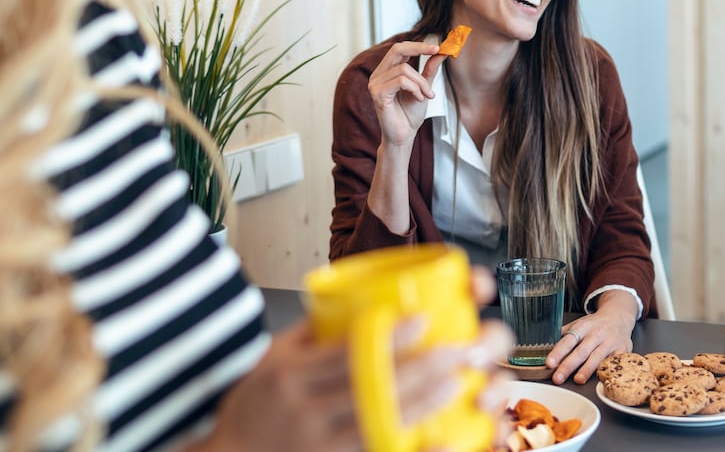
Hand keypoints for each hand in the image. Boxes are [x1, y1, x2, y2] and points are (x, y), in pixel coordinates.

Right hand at [194, 268, 512, 451]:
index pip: (344, 353)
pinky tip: (446, 440)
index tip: (424, 319)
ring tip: (461, 380)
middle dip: (423, 368)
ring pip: (380, 422)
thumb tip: (366, 295)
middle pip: (372, 387)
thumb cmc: (256, 403)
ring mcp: (318, 445)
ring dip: (426, 402)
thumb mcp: (274, 358)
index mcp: (288, 377)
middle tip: (462, 348)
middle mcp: (302, 413)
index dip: (387, 337)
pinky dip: (417, 451)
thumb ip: (316, 330)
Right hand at [367, 41, 446, 147]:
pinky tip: (419, 99)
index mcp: (386, 71)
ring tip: (427, 95)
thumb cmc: (410, 114)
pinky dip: (415, 89)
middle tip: (436, 52)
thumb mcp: (424, 87)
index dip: (418, 45)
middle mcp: (378, 75)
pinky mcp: (377, 93)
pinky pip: (401, 81)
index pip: (399, 48)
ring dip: (421, 82)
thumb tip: (440, 52)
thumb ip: (429, 69)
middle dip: (419, 49)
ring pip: (404, 69)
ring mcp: (375, 84)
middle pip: (397, 49)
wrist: (404, 135)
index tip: (437, 46)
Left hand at [544, 290, 638, 384]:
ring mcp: (609, 342)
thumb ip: (563, 335)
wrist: (619, 316)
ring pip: (597, 357)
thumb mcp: (578, 324)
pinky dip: (607, 369)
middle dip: (568, 366)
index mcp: (582, 327)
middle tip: (557, 378)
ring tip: (577, 379)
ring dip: (587, 369)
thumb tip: (543, 347)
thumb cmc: (594, 324)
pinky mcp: (622, 349)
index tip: (549, 363)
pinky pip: (613, 361)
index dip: (558, 352)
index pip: (568, 340)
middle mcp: (596, 334)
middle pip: (581, 351)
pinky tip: (600, 377)